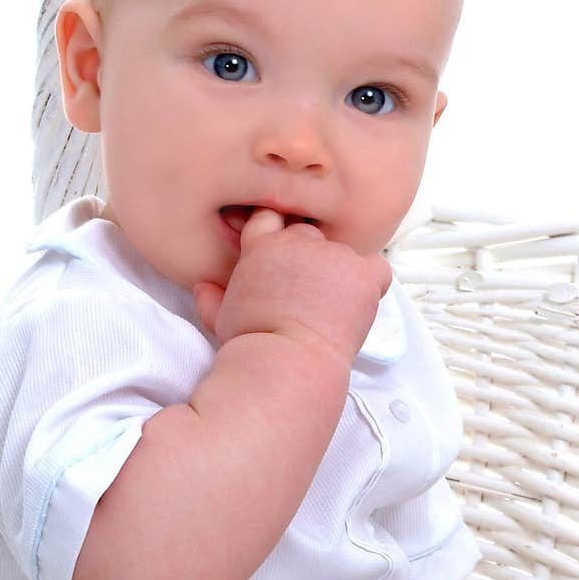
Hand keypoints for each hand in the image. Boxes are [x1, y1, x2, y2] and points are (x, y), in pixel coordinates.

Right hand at [193, 208, 391, 367]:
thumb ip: (213, 298)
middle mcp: (298, 242)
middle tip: (303, 294)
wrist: (284, 361)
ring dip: (337, 273)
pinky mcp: (361, 274)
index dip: (277, 237)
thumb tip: (202, 288)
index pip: (270, 218)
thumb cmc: (250, 344)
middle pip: (308, 235)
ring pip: (341, 253)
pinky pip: (376, 268)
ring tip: (328, 307)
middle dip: (306, 259)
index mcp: (262, 245)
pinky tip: (356, 303)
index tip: (280, 262)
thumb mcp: (221, 318)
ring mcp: (332, 256)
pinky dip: (370, 283)